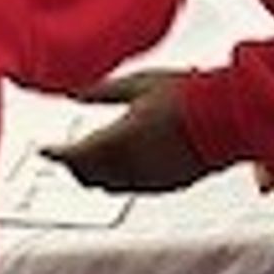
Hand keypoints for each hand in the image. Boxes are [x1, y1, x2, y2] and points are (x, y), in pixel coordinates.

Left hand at [52, 76, 209, 192]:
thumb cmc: (188, 96)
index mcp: (118, 141)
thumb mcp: (137, 84)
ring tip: (90, 162)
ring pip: (107, 187)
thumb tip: (72, 93)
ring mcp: (148, 180)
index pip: (74, 155)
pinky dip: (119, 181)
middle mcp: (129, 167)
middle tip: (66, 154)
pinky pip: (131, 189)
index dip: (55, 154)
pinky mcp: (166, 186)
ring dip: (94, 176)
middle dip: (73, 165)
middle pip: (87, 176)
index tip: (45, 149)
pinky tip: (122, 169)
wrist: (227, 118)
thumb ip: (100, 92)